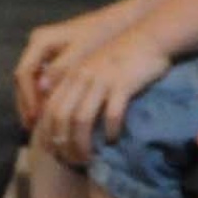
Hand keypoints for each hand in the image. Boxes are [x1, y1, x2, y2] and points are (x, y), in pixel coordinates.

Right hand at [13, 8, 121, 123]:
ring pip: (31, 81)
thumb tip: (42, 89)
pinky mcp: (54, 56)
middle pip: (23, 79)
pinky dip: (43, 96)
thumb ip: (62, 68)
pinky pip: (41, 79)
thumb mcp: (82, 52)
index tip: (36, 117)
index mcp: (41, 40)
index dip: (27, 97)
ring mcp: (44, 50)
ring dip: (33, 102)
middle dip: (27, 103)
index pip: (24, 73)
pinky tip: (50, 112)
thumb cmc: (102, 35)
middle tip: (32, 126)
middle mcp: (38, 44)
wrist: (120, 21)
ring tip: (38, 125)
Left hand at [33, 30, 168, 168]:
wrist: (149, 36)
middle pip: (61, 118)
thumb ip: (74, 86)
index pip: (49, 110)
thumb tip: (62, 117)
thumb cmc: (121, 55)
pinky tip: (112, 139)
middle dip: (63, 145)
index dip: (48, 135)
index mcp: (71, 74)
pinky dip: (109, 131)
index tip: (55, 152)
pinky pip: (111, 114)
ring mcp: (101, 80)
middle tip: (72, 161)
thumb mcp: (91, 67)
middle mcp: (81, 78)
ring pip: (81, 120)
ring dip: (82, 144)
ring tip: (88, 158)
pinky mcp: (122, 84)